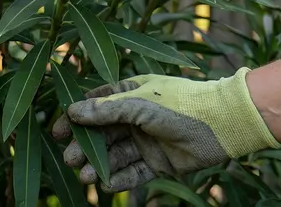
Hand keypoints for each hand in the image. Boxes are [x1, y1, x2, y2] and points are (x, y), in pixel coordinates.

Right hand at [51, 68, 280, 191]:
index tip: (57, 132)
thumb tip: (72, 112)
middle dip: (85, 147)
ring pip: (116, 154)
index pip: (95, 107)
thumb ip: (107, 110)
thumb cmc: (181, 104)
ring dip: (100, 165)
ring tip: (86, 177)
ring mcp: (147, 140)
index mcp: (130, 94)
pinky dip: (120, 179)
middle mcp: (136, 118)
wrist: (223, 124)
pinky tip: (107, 185)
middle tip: (70, 159)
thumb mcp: (140, 104)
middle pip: (103, 134)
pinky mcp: (158, 162)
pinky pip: (134, 172)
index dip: (75, 119)